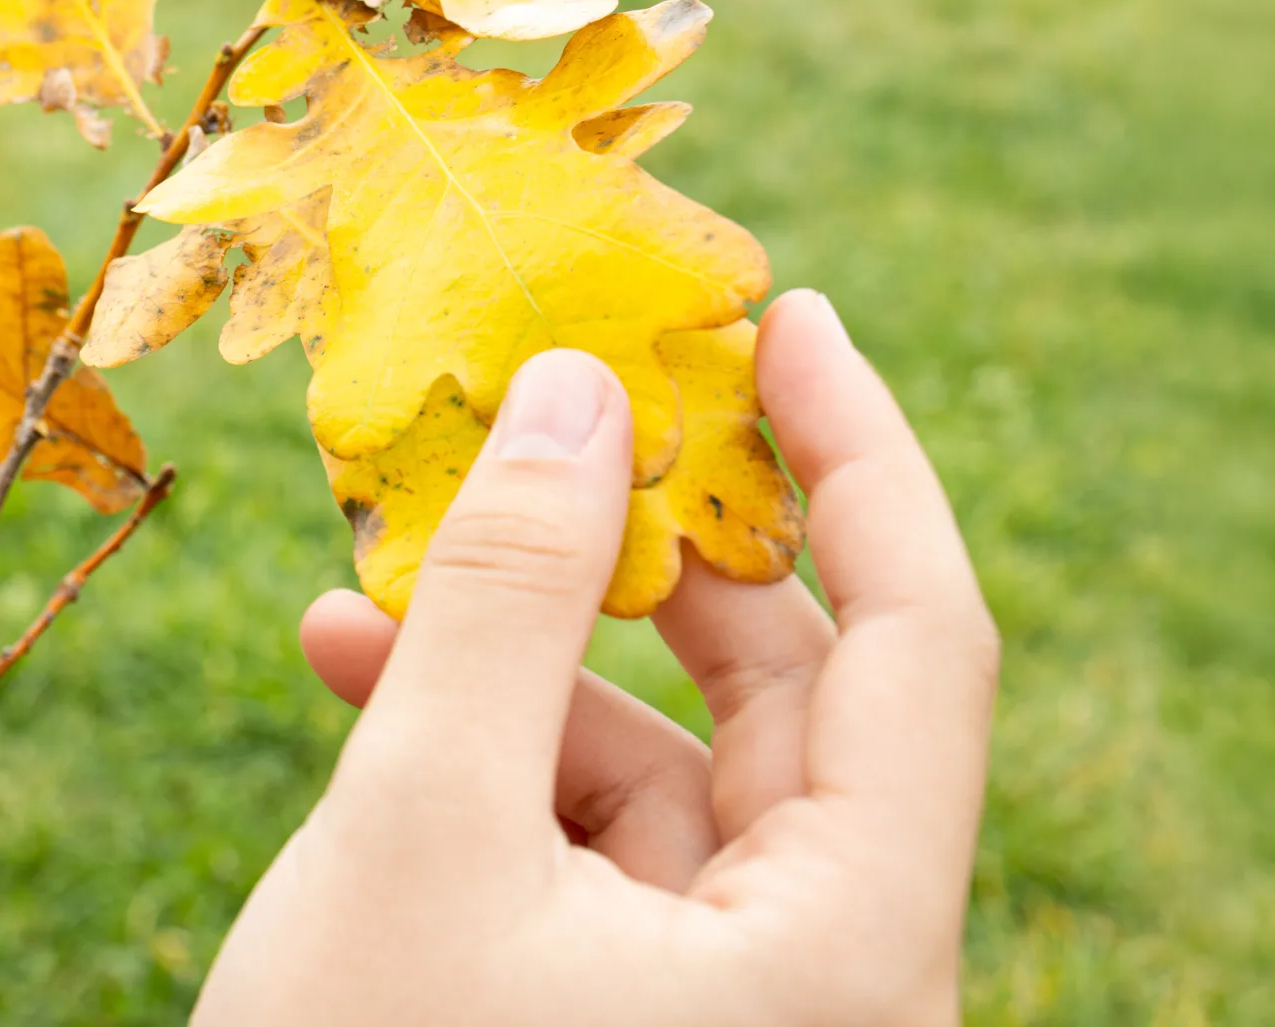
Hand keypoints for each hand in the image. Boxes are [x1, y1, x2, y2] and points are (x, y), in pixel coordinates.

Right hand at [196, 290, 997, 1026]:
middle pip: (788, 697)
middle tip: (548, 415)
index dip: (859, 458)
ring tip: (363, 590)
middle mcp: (827, 979)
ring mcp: (730, 1008)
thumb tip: (581, 389)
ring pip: (665, 766)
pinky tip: (353, 683)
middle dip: (645, 551)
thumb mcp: (421, 820)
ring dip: (520, 657)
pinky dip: (488, 751)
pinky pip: (594, 839)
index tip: (784, 317)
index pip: (921, 643)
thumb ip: (503, 593)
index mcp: (849, 951)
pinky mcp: (632, 1019)